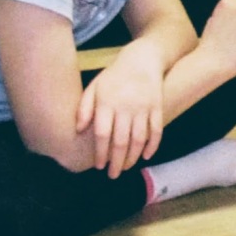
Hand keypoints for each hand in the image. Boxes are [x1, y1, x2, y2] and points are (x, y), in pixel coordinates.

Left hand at [76, 39, 165, 177]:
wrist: (142, 60)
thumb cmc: (114, 76)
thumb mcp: (94, 87)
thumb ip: (84, 108)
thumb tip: (77, 130)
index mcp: (107, 103)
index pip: (102, 134)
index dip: (100, 153)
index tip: (98, 166)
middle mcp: (125, 106)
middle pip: (121, 141)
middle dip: (117, 162)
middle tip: (113, 175)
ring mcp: (143, 107)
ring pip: (139, 139)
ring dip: (133, 157)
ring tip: (127, 167)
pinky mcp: (157, 107)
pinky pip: (156, 131)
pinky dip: (152, 146)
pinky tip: (146, 156)